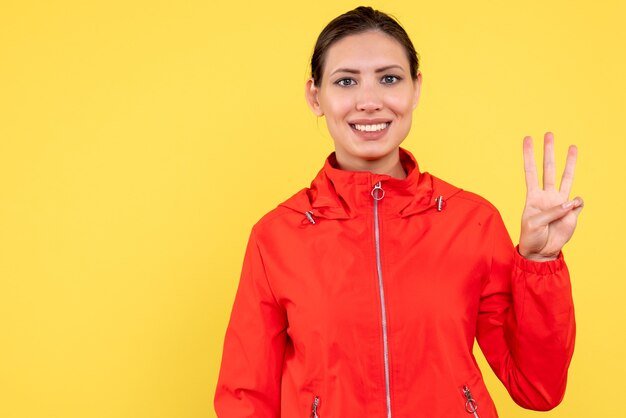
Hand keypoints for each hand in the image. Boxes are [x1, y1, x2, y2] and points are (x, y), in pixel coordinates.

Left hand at [519, 132, 583, 260]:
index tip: (527, 139)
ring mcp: (559, 202)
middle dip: (548, 152)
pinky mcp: (572, 212)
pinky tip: (571, 210)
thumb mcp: (534, 224)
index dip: (528, 156)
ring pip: (566, 177)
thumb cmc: (531, 237)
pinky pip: (577, 202)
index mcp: (532, 196)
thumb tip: (570, 202)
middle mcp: (546, 195)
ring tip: (572, 147)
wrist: (541, 251)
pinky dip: (576, 204)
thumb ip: (551, 212)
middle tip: (549, 134)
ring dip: (569, 162)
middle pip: (547, 169)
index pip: (530, 171)